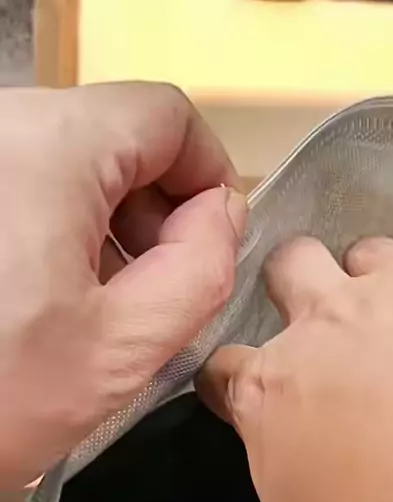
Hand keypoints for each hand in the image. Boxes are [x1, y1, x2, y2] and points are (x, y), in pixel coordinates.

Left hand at [0, 82, 245, 487]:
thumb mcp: (122, 347)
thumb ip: (201, 269)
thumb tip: (220, 216)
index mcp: (47, 151)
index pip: (165, 117)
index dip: (207, 177)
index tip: (212, 240)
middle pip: (115, 137)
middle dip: (156, 210)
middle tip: (161, 290)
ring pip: (70, 162)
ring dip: (106, 224)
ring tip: (104, 304)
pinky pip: (26, 183)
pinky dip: (58, 227)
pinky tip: (54, 295)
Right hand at [197, 236, 392, 501]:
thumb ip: (295, 468)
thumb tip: (313, 464)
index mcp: (271, 390)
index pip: (225, 366)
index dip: (237, 381)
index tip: (253, 394)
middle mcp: (326, 325)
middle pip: (292, 265)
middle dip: (300, 289)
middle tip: (333, 330)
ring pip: (373, 254)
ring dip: (381, 287)